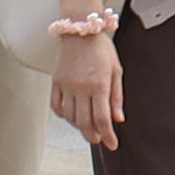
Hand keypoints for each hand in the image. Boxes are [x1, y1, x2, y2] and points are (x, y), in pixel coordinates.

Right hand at [49, 18, 123, 149]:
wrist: (80, 30)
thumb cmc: (100, 48)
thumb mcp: (116, 71)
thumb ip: (116, 97)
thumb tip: (118, 118)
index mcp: (99, 85)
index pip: (102, 119)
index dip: (107, 135)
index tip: (112, 144)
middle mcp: (81, 88)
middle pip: (85, 122)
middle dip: (93, 135)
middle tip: (99, 139)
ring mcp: (67, 86)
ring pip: (71, 117)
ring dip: (80, 127)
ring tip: (87, 127)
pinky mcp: (56, 82)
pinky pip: (57, 106)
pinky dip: (64, 115)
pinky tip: (72, 115)